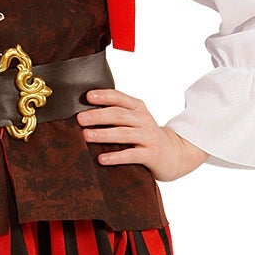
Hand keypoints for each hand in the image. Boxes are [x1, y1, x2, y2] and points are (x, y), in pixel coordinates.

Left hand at [76, 88, 210, 181]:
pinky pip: (132, 155)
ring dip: (103, 134)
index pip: (120, 98)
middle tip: (80, 119)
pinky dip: (115, 156)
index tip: (87, 97)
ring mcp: (149, 137)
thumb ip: (117, 114)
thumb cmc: (146, 136)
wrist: (174, 154)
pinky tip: (101, 158)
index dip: (104, 96)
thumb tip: (84, 113)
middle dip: (98, 116)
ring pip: (124, 134)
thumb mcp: (135, 120)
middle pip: (119, 115)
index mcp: (138, 108)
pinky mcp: (152, 155)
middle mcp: (144, 120)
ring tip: (86, 136)